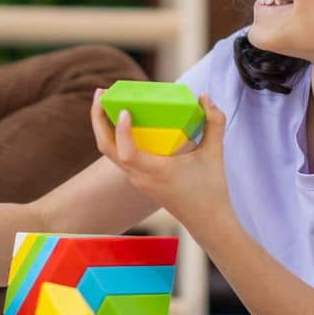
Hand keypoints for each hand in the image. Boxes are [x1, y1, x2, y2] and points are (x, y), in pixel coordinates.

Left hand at [91, 89, 231, 227]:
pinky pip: (119, 154)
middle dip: (98, 118)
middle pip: (106, 148)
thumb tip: (204, 96)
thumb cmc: (211, 190)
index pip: (126, 153)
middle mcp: (140, 176)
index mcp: (156, 172)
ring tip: (108, 101)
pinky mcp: (140, 178)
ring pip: (110, 151)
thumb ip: (214, 122)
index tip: (125, 109)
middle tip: (101, 93)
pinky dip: (115, 135)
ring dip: (104, 125)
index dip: (121, 130)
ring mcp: (138, 178)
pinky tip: (124, 120)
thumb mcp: (215, 153)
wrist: (207, 221)